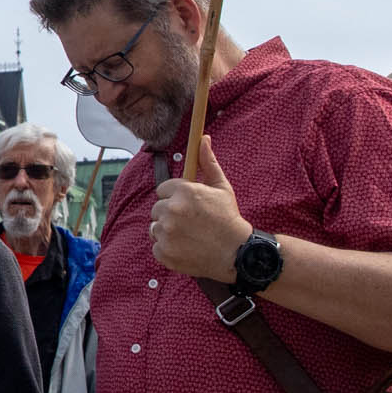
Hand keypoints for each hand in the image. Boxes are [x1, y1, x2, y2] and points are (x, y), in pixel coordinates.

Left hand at [149, 132, 253, 279]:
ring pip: (155, 228)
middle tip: (191, 223)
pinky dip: (168, 249)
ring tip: (189, 236)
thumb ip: (208, 162)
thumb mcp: (221, 187)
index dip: (175, 197)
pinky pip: (157, 247)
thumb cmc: (229, 219)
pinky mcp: (164, 252)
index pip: (163, 190)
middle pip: (157, 209)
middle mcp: (171, 210)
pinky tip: (186, 248)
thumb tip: (203, 139)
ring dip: (167, 232)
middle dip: (170, 214)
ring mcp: (166, 233)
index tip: (188, 206)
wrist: (237, 253)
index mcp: (183, 192)